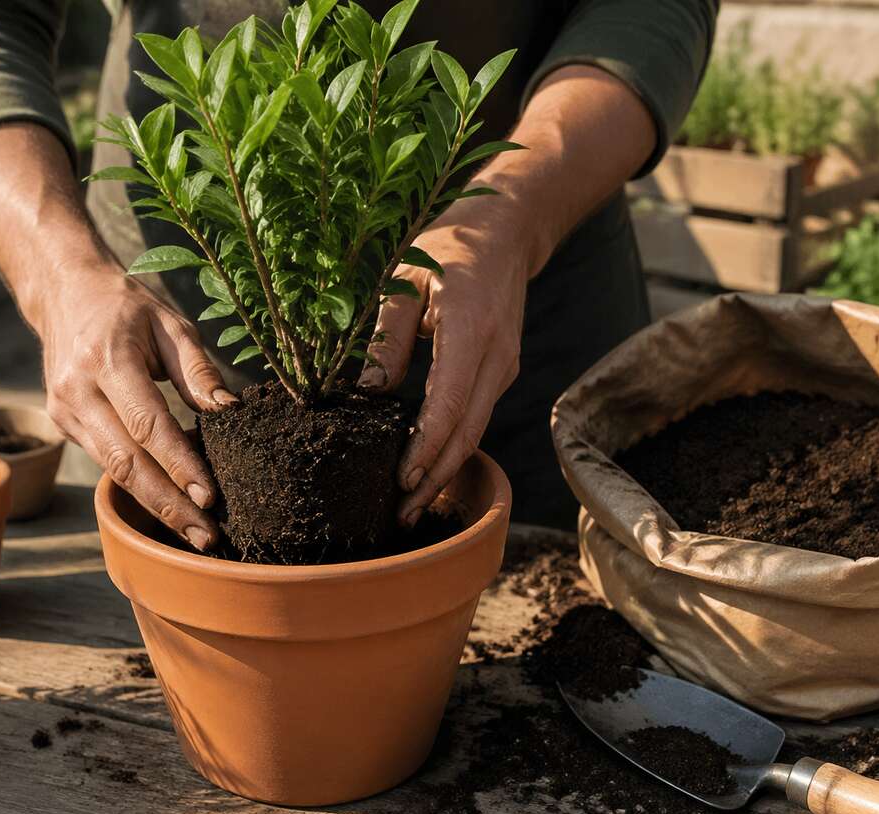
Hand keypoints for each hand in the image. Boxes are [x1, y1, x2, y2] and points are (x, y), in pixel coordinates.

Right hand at [36, 264, 236, 549]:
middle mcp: (78, 390)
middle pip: (126, 461)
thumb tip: (230, 412)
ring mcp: (64, 410)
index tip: (209, 496)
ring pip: (112, 470)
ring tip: (193, 533)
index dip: (179, 462)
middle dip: (168, 503)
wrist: (64, 293)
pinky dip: (137, 485)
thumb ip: (199, 370)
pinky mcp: (62, 423)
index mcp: (108, 359)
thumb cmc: (128, 307)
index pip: (147, 423)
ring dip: (154, 505)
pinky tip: (169, 505)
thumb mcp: (171, 323)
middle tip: (206, 536)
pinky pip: (104, 461)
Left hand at [359, 195, 527, 524]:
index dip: (427, 446)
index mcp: (471, 328)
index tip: (403, 478)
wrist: (508, 233)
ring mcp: (504, 367)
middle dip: (435, 477)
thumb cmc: (448, 248)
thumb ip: (387, 334)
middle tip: (402, 515)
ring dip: (444, 470)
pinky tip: (426, 468)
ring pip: (475, 431)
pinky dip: (453, 448)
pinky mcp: (501, 373)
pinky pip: (476, 418)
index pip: (451, 402)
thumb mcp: (406, 278)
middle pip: (468, 431)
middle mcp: (496, 356)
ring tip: (410, 505)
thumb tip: (369, 392)